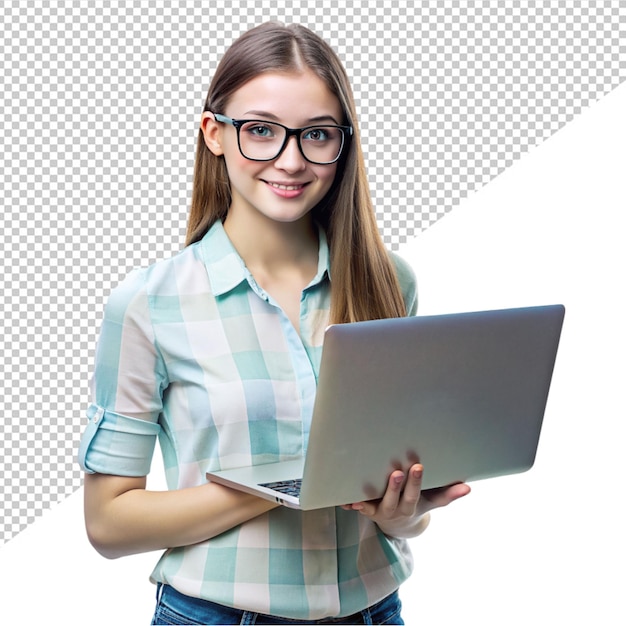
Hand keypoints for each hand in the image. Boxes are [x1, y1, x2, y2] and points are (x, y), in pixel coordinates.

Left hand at [341, 464, 470, 537]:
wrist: (398, 526)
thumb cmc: (417, 504)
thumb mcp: (433, 502)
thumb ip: (448, 495)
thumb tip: (468, 488)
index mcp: (410, 506)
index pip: (415, 494)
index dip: (416, 482)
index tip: (419, 466)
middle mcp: (393, 509)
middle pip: (394, 499)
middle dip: (395, 486)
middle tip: (397, 471)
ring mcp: (377, 510)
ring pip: (372, 503)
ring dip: (369, 495)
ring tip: (365, 482)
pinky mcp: (364, 508)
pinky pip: (355, 506)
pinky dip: (349, 503)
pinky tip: (342, 498)